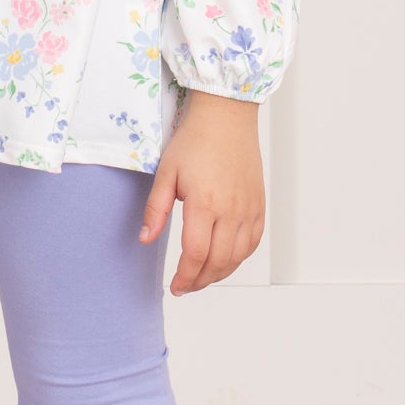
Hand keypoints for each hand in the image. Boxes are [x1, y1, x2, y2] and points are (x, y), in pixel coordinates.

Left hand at [139, 91, 264, 291]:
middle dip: (199, 281)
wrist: (226, 118)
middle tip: (185, 286)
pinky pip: (253, 242)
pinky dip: (239, 258)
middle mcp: (231, 211)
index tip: (175, 286)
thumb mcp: (166, 174)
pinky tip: (225, 260)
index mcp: (205, 204)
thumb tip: (145, 239)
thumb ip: (155, 210)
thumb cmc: (194, 141)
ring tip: (202, 277)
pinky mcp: (259, 205)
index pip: (195, 255)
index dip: (184, 277)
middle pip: (218, 262)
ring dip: (219, 273)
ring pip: (238, 257)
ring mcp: (249, 209)